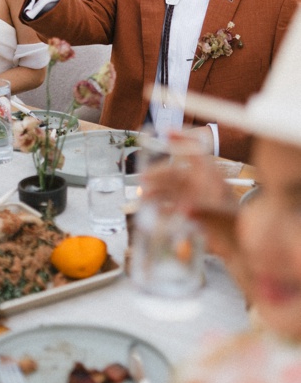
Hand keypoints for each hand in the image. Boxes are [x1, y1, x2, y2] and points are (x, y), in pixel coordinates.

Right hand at [141, 150, 241, 265]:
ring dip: (156, 189)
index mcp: (212, 180)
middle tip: (142, 178)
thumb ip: (203, 213)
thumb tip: (185, 209)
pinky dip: (160, 205)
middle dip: (158, 172)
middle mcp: (203, 187)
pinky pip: (171, 204)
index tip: (166, 132)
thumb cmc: (234, 232)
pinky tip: (151, 209)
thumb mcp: (220, 220)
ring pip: (172, 188)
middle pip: (177, 172)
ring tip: (144, 196)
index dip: (183, 141)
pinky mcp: (191, 213)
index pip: (197, 154)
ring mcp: (196, 199)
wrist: (240, 250)